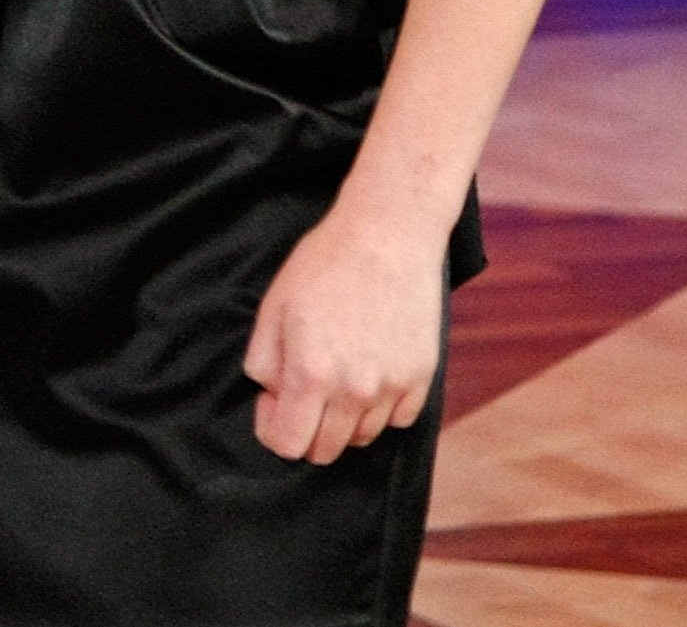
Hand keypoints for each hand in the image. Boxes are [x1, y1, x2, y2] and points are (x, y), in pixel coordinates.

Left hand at [242, 207, 443, 464]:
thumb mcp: (274, 306)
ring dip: (342, 420)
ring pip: (362, 438)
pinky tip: (368, 373)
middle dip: (306, 430)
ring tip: (336, 375)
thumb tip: (270, 397)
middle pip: (326, 450)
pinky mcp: (422, 379)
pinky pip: (396, 420)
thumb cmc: (325, 265)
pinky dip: (379, 409)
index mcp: (311, 374)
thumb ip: (264, 361)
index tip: (272, 403)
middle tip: (302, 389)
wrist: (388, 236)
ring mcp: (393, 388)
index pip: (289, 445)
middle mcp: (355, 391)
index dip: (273, 429)